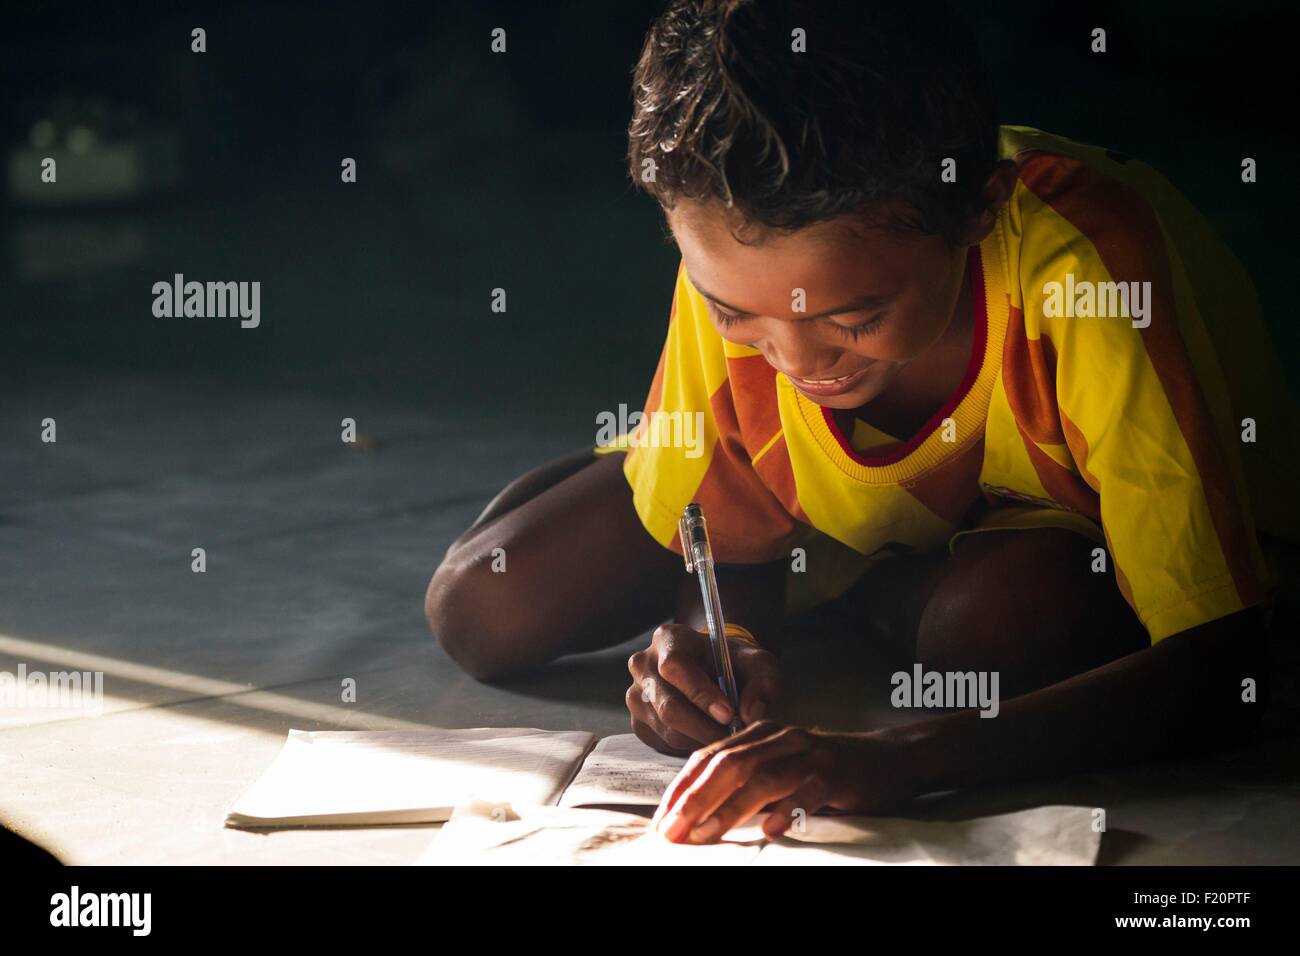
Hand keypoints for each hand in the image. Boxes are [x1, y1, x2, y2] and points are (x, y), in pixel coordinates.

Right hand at [627, 623, 781, 755]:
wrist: (713, 670)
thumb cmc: (734, 664)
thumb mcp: (758, 664)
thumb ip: (763, 683)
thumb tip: (751, 713)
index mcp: (669, 639)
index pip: (675, 666)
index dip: (700, 693)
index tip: (729, 714)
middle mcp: (643, 665)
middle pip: (668, 705)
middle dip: (705, 727)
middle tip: (734, 737)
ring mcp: (636, 695)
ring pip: (668, 730)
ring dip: (701, 739)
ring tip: (726, 736)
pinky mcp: (639, 722)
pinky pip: (664, 744)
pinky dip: (691, 746)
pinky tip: (708, 736)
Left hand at [651, 721, 916, 842]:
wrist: (887, 760)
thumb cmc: (825, 771)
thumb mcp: (780, 769)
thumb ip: (744, 783)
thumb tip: (698, 817)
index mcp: (758, 736)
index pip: (709, 757)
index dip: (682, 787)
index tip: (662, 819)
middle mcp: (778, 739)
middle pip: (728, 764)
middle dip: (695, 798)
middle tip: (673, 830)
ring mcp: (807, 753)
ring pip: (761, 776)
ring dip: (729, 808)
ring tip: (706, 834)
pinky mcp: (835, 772)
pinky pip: (806, 790)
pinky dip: (786, 809)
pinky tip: (769, 829)